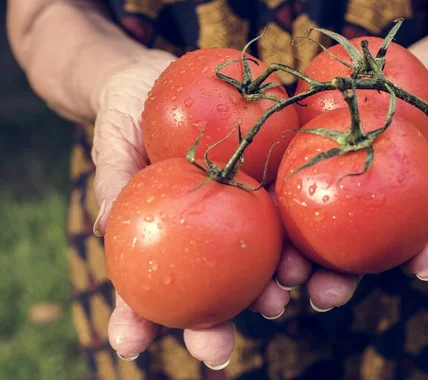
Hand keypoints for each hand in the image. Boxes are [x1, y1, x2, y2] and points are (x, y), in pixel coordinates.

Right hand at [91, 49, 291, 368]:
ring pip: (266, 262)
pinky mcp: (282, 185)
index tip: (129, 345)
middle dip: (216, 324)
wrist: (172, 79)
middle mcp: (212, 235)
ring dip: (278, 287)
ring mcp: (252, 213)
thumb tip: (105, 226)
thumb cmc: (132, 114)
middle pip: (215, 290)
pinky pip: (300, 212)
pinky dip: (315, 239)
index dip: (140, 320)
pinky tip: (321, 256)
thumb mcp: (116, 141)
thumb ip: (115, 180)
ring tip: (282, 297)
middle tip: (214, 349)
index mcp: (168, 236)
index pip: (150, 287)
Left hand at [274, 100, 427, 310]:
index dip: (417, 262)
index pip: (409, 248)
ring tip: (284, 278)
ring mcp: (318, 201)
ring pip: (300, 242)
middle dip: (332, 287)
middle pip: (342, 262)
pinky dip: (264, 215)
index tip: (423, 272)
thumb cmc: (422, 118)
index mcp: (394, 221)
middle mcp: (353, 222)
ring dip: (289, 267)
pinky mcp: (287, 176)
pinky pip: (274, 196)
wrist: (381, 83)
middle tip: (324, 296)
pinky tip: (256, 222)